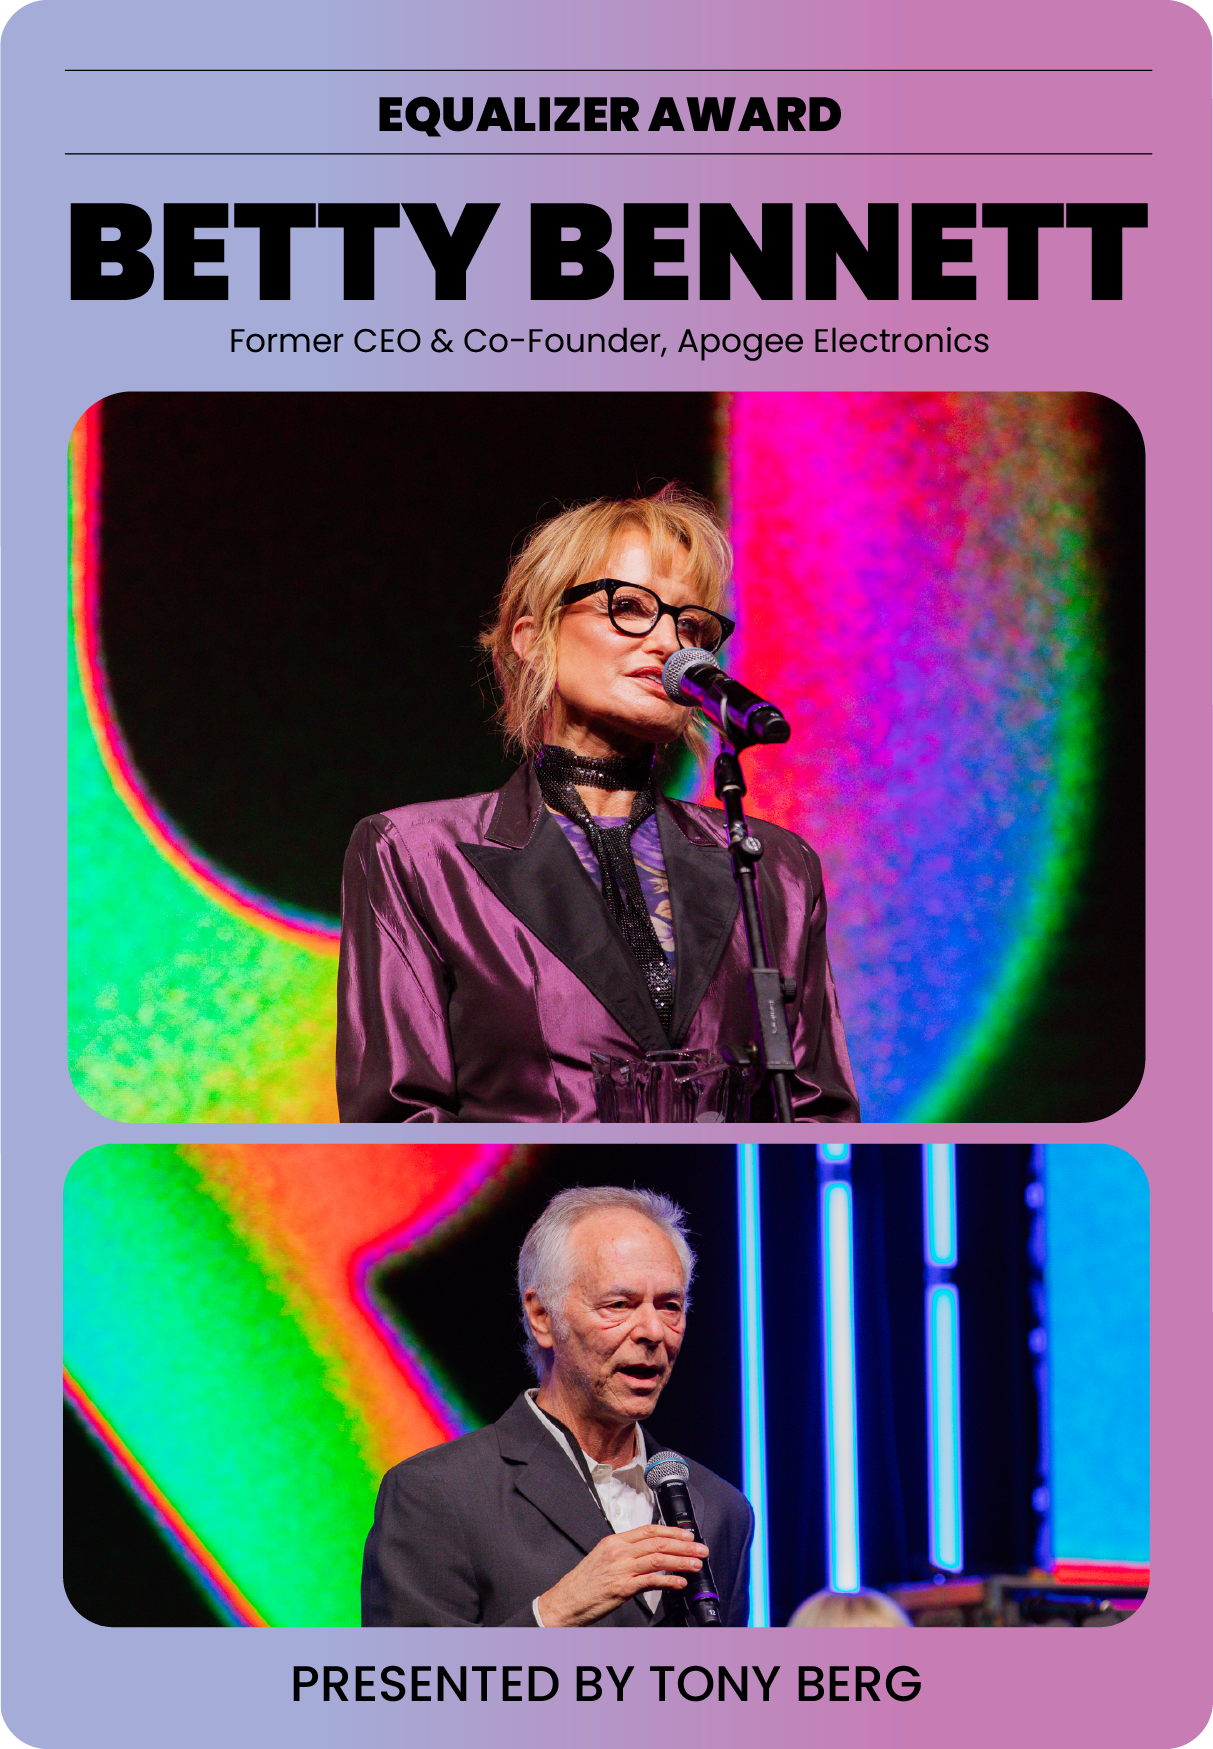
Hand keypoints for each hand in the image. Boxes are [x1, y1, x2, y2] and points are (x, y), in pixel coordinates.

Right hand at [537, 1525, 708, 1626]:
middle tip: (700, 1549)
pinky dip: (668, 1581)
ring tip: (696, 1564)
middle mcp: (619, 1552)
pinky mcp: (622, 1588)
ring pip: (658, 1559)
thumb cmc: (584, 1583)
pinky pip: (651, 1581)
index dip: (672, 1531)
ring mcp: (621, 1569)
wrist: (566, 1601)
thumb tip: (651, 1554)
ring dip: (681, 1561)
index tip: (688, 1534)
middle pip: (658, 1542)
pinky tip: (679, 1582)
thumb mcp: (604, 1559)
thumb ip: (626, 1554)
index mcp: (615, 1542)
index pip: (649, 1530)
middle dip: (683, 1545)